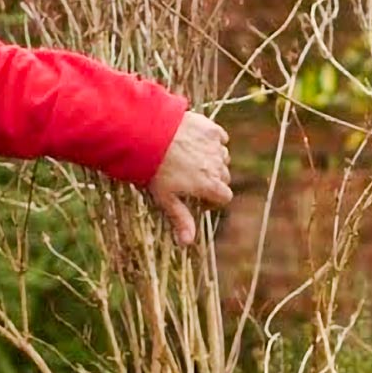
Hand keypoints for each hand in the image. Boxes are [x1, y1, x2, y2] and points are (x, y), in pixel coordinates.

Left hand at [147, 111, 231, 246]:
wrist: (147, 136)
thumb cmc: (153, 170)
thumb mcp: (165, 198)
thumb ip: (180, 219)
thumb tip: (187, 243)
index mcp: (209, 185)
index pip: (225, 197)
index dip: (213, 199)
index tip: (198, 197)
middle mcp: (217, 166)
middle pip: (223, 177)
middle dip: (212, 179)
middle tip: (190, 177)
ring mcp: (215, 146)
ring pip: (222, 157)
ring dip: (212, 160)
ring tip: (191, 159)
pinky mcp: (210, 129)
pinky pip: (220, 138)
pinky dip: (212, 142)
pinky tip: (196, 143)